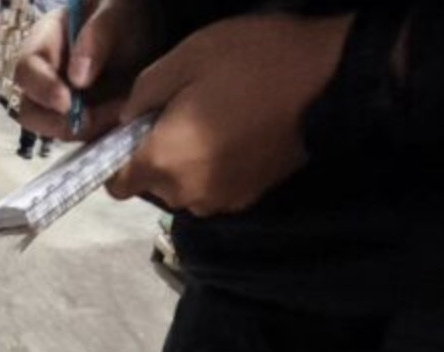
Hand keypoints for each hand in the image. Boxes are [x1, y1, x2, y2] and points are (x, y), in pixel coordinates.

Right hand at [14, 0, 155, 141]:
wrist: (155, 34)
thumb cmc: (128, 15)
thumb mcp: (116, 13)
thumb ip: (97, 36)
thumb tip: (77, 79)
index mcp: (45, 43)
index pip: (26, 70)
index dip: (41, 90)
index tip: (66, 102)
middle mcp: (47, 78)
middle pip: (31, 112)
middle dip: (60, 123)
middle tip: (96, 119)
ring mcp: (63, 104)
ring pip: (58, 132)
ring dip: (88, 131)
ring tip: (122, 113)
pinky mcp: (84, 122)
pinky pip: (85, 139)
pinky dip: (102, 136)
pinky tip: (125, 121)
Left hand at [107, 13, 353, 215]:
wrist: (330, 80)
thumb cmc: (252, 62)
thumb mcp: (185, 59)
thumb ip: (141, 96)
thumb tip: (122, 121)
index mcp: (164, 161)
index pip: (115, 184)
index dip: (114, 160)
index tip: (127, 133)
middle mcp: (186, 194)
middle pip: (150, 185)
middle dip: (153, 156)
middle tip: (175, 114)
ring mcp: (219, 201)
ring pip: (181, 189)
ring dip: (184, 164)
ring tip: (208, 122)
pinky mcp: (247, 199)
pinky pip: (211, 189)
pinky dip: (211, 169)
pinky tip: (231, 136)